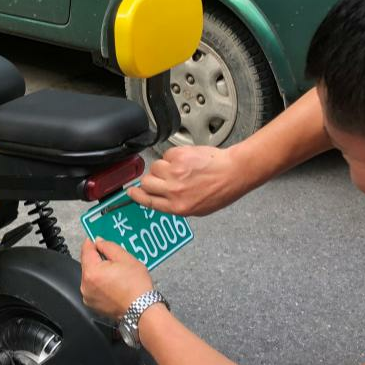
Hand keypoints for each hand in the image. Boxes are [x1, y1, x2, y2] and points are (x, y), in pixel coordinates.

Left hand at [79, 238, 152, 320]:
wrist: (142, 311)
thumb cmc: (136, 287)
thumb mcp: (126, 258)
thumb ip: (109, 247)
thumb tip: (99, 242)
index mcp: (92, 272)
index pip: (86, 250)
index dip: (92, 242)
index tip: (96, 238)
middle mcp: (85, 285)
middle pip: (88, 264)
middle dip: (98, 259)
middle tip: (114, 259)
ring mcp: (88, 297)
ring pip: (91, 276)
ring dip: (99, 272)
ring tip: (117, 273)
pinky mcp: (93, 305)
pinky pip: (94, 288)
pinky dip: (101, 284)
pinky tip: (114, 284)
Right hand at [128, 145, 244, 215]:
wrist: (233, 172)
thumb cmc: (220, 191)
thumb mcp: (197, 208)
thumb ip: (176, 205)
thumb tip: (160, 198)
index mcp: (178, 207)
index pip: (148, 201)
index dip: (137, 196)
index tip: (131, 192)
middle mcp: (174, 191)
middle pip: (146, 182)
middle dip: (151, 179)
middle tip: (162, 177)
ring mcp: (175, 173)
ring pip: (155, 167)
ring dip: (164, 167)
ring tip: (180, 168)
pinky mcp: (179, 156)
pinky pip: (166, 155)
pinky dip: (174, 156)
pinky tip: (187, 160)